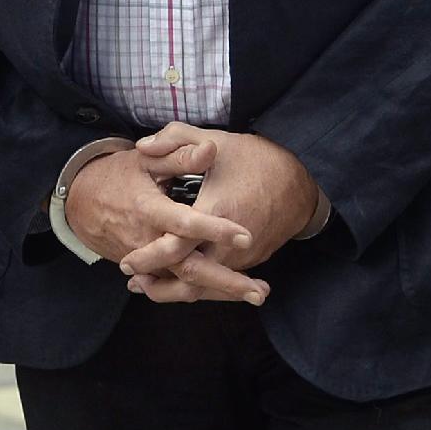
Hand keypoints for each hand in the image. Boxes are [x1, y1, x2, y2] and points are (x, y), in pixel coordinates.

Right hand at [64, 145, 269, 304]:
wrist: (82, 203)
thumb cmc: (119, 175)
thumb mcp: (146, 159)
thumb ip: (179, 155)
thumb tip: (211, 149)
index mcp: (149, 210)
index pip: (185, 224)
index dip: (214, 230)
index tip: (245, 235)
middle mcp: (148, 242)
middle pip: (188, 270)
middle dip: (226, 282)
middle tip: (261, 291)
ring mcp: (147, 262)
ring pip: (185, 285)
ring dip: (221, 292)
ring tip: (257, 293)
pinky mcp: (148, 271)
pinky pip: (177, 286)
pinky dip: (204, 291)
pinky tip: (232, 292)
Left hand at [120, 124, 317, 298]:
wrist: (303, 181)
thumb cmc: (256, 158)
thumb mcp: (216, 140)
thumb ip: (175, 139)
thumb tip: (142, 146)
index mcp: (217, 211)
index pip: (176, 246)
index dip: (149, 257)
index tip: (127, 262)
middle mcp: (231, 243)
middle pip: (189, 280)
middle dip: (159, 287)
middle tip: (134, 282)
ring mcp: (244, 257)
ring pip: (206, 287)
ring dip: (177, 290)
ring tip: (149, 286)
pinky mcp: (252, 262)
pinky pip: (221, 280)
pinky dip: (199, 285)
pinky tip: (181, 280)